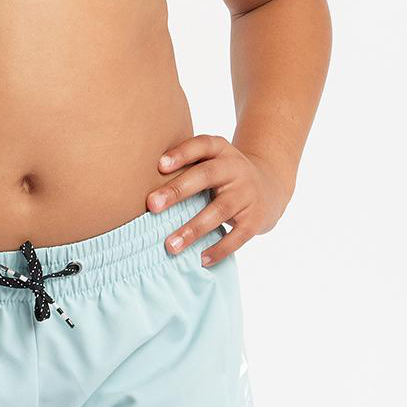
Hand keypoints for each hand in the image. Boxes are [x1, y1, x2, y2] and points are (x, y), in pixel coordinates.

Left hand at [147, 133, 289, 263]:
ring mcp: (247, 194)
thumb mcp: (210, 160)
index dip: (182, 153)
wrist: (269, 186)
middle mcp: (235, 169)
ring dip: (193, 229)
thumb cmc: (222, 175)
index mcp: (221, 150)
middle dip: (178, 191)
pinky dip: (219, 249)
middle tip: (151, 206)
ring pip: (219, 211)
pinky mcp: (255, 219)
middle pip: (206, 176)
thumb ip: (184, 166)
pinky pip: (237, 236)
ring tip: (170, 245)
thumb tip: (137, 186)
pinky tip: (200, 259)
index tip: (159, 165)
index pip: (202, 146)